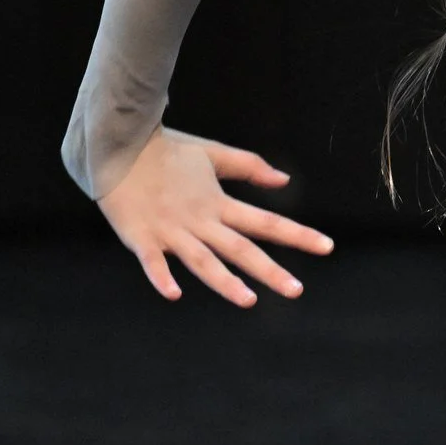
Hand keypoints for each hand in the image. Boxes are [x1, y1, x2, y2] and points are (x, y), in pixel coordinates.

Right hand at [97, 127, 333, 306]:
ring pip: (203, 261)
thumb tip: (285, 178)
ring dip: (225, 282)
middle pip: (240, 249)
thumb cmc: (166, 151)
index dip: (297, 235)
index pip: (266, 222)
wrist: (118, 143)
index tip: (328, 247)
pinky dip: (161, 277)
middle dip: (270, 270)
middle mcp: (199, 221)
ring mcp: (170, 231)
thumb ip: (249, 167)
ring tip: (249, 301)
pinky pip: (153, 261)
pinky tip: (174, 294)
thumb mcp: (213, 154)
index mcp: (218, 204)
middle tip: (297, 291)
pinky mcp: (140, 237)